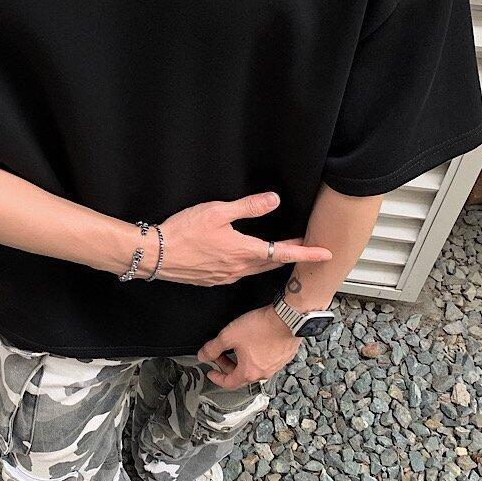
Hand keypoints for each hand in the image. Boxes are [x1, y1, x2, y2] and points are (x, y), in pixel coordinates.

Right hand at [154, 191, 330, 286]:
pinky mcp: (214, 280)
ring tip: (281, 251)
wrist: (155, 255)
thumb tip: (273, 200)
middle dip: (291, 255)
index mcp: (243, 251)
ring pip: (257, 269)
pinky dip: (251, 266)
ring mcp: (226, 277)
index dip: (307, 252)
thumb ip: (247, 207)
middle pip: (273, 263)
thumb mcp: (217, 212)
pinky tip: (247, 258)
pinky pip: (240, 273)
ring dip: (271, 261)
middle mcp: (238, 268)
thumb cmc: (183, 232)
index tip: (326, 254)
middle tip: (306, 246)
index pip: (283, 252)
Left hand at [198, 305, 301, 388]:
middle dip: (228, 365)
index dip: (217, 378)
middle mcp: (263, 373)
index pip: (228, 383)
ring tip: (239, 347)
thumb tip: (202, 355)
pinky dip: (258, 355)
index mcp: (248, 372)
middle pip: (241, 375)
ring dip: (243, 360)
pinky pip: (267, 360)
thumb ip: (213, 348)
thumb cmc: (262, 328)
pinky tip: (256, 343)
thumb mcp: (229, 336)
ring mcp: (276, 366)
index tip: (212, 372)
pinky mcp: (284, 357)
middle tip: (221, 354)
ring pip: (255, 367)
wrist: (288, 318)